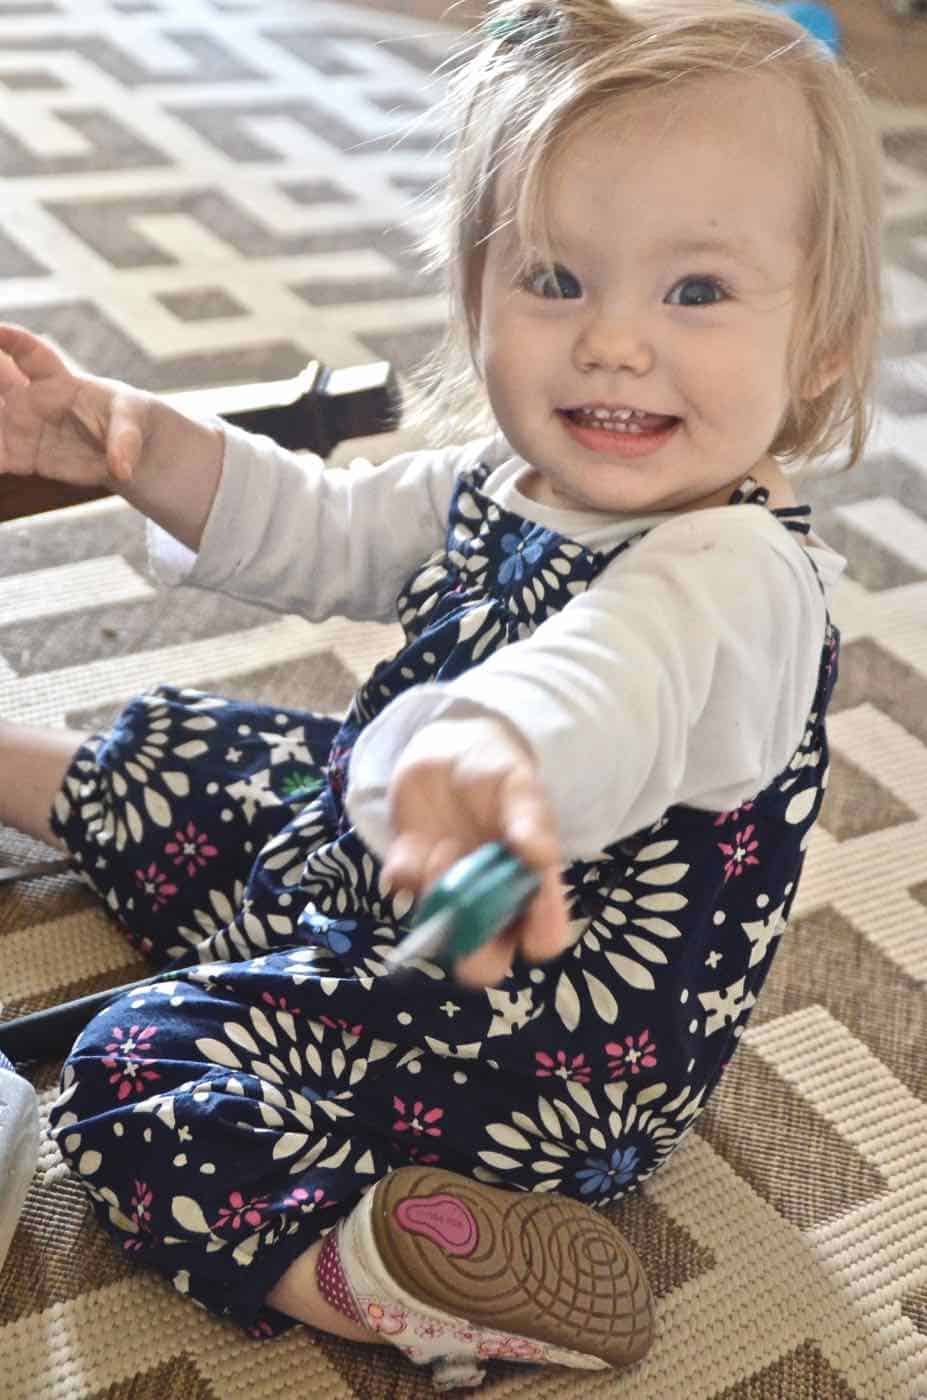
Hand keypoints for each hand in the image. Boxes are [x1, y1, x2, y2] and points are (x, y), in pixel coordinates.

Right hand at [0, 322, 151, 487]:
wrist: (126, 449)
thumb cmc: (131, 421)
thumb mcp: (135, 423)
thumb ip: (125, 441)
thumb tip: (122, 470)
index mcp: (58, 381)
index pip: (29, 353)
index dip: (10, 339)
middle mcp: (31, 400)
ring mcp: (21, 427)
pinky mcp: (21, 456)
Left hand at [383, 714, 571, 987]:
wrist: (449, 746)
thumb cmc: (496, 772)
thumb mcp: (519, 787)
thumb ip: (531, 819)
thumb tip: (541, 856)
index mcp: (531, 886)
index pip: (544, 937)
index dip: (539, 937)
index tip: (532, 919)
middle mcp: (490, 902)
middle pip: (487, 962)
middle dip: (475, 950)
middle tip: (469, 904)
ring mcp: (447, 894)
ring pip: (441, 932)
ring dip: (439, 896)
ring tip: (445, 847)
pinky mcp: (409, 873)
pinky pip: (402, 890)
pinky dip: (406, 871)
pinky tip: (417, 843)